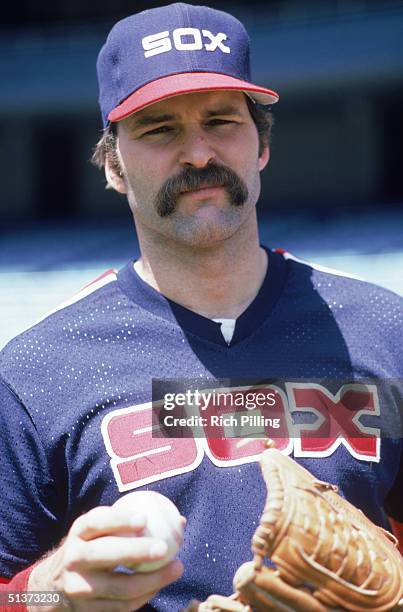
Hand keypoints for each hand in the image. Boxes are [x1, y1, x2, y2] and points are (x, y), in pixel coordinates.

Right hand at [27, 504, 184, 610]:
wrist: (55, 585)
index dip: (119, 519)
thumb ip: (132, 524)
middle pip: (104, 554)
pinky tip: (160, 584)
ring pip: (118, 587)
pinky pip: (122, 606)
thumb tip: (180, 520)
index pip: (96, 522)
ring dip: (152, 580)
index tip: (144, 518)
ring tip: (177, 568)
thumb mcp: (100, 531)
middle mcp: (74, 558)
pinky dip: (145, 595)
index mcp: (79, 532)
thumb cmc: (93, 547)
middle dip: (135, 551)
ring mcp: (79, 588)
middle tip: (164, 548)